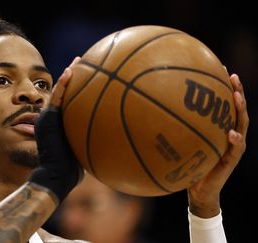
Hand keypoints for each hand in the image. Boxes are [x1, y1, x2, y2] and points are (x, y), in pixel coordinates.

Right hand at [28, 57, 82, 203]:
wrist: (55, 176)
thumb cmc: (72, 168)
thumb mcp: (85, 151)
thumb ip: (94, 140)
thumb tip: (117, 139)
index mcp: (64, 123)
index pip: (72, 101)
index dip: (81, 87)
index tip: (95, 76)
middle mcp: (55, 118)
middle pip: (65, 92)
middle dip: (75, 76)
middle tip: (87, 62)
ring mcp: (49, 118)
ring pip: (59, 91)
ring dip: (68, 74)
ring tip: (77, 60)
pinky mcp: (47, 120)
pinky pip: (56, 98)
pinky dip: (61, 85)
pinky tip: (69, 72)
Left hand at [187, 73, 248, 217]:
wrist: (199, 190)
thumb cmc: (188, 165)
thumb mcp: (180, 144)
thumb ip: (173, 129)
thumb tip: (150, 111)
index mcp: (218, 128)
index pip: (224, 103)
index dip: (224, 85)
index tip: (220, 66)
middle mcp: (229, 134)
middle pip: (237, 109)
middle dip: (236, 91)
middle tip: (232, 75)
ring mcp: (233, 147)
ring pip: (241, 125)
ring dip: (240, 110)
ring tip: (236, 96)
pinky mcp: (230, 161)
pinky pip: (235, 149)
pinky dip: (234, 140)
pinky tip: (231, 132)